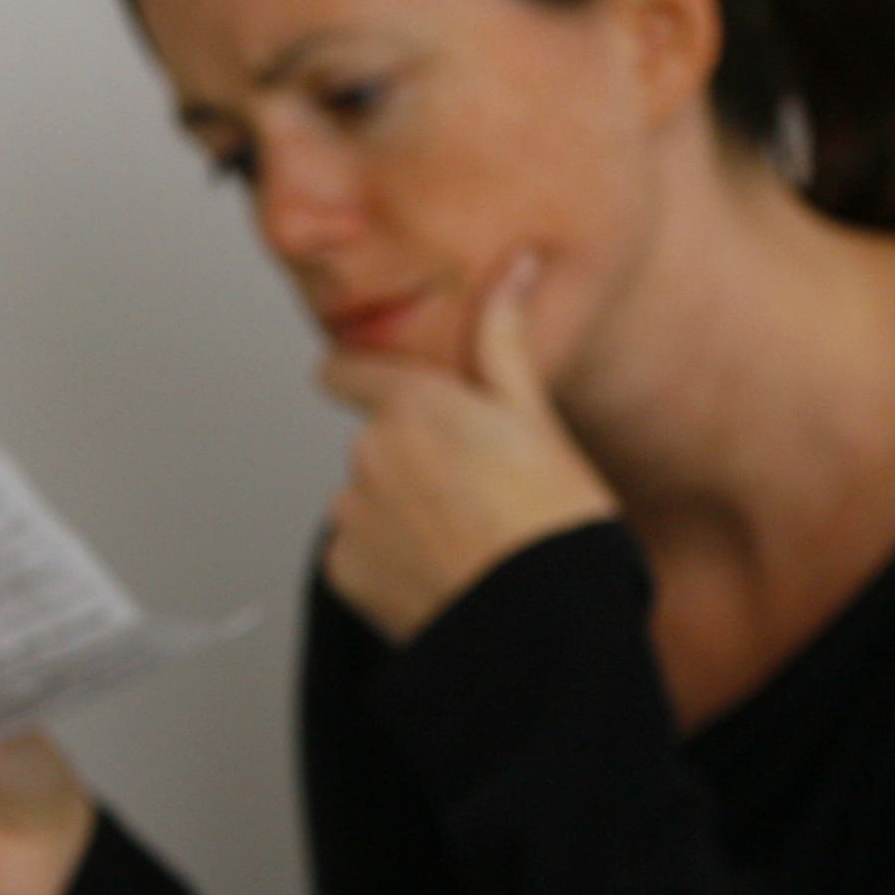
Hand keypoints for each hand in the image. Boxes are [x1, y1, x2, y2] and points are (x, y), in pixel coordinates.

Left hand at [319, 260, 617, 641]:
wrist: (540, 629)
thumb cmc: (552, 524)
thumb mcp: (537, 418)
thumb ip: (505, 338)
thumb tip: (518, 265)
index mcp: (411, 404)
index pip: (345, 370)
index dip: (359, 378)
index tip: (365, 385)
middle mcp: (366, 453)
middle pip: (373, 444)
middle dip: (409, 461)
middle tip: (474, 494)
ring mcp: (349, 515)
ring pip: (367, 502)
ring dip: (400, 514)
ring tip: (466, 541)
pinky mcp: (342, 571)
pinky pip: (359, 555)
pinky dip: (390, 563)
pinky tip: (442, 574)